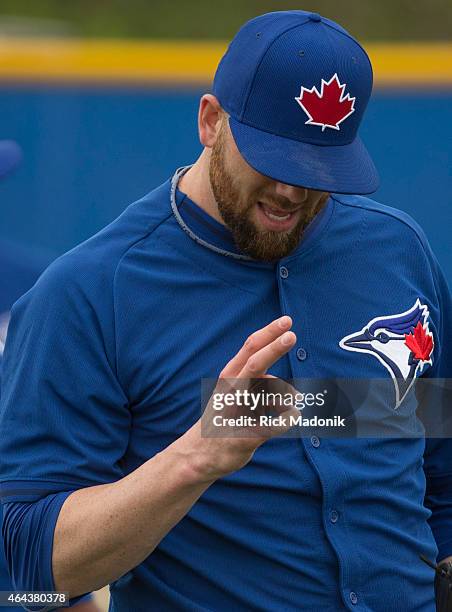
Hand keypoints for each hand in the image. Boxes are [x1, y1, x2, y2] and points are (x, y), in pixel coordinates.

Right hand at [179, 316, 298, 481]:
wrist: (199, 454)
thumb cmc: (223, 418)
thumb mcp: (236, 395)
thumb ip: (259, 385)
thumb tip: (286, 388)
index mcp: (230, 376)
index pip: (250, 348)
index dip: (269, 333)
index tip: (287, 321)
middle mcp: (232, 390)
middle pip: (255, 363)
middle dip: (274, 347)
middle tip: (292, 335)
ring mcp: (238, 411)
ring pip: (271, 394)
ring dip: (286, 398)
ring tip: (282, 408)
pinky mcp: (247, 435)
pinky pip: (277, 424)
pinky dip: (288, 419)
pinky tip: (291, 418)